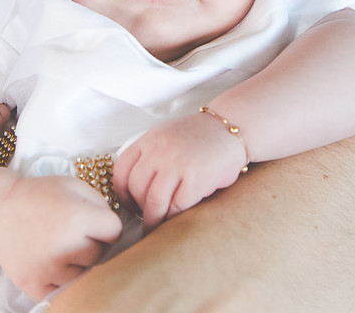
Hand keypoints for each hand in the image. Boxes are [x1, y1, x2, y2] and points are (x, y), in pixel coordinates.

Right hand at [0, 174, 123, 300]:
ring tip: (60, 245)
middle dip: (93, 244)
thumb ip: (103, 206)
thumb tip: (117, 234)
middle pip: (100, 255)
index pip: (115, 231)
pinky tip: (52, 262)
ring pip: (84, 275)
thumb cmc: (42, 195)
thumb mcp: (76, 186)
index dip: (107, 225)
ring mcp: (48, 270)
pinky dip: (62, 280)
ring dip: (78, 263)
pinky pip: (64, 291)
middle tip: (73, 232)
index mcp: (77, 218)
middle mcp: (63, 247)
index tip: (93, 220)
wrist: (0, 210)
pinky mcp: (34, 286)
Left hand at [112, 113, 247, 229]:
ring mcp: (176, 163)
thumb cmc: (201, 137)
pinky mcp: (195, 178)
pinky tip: (176, 218)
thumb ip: (150, 155)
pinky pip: (176, 206)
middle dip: (138, 208)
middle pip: (136, 188)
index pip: (121, 170)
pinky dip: (173, 216)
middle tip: (145, 217)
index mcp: (149, 139)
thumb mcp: (168, 136)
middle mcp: (159, 150)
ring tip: (155, 226)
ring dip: (152, 219)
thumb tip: (134, 190)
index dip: (122, 192)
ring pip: (153, 201)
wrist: (233, 128)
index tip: (129, 204)